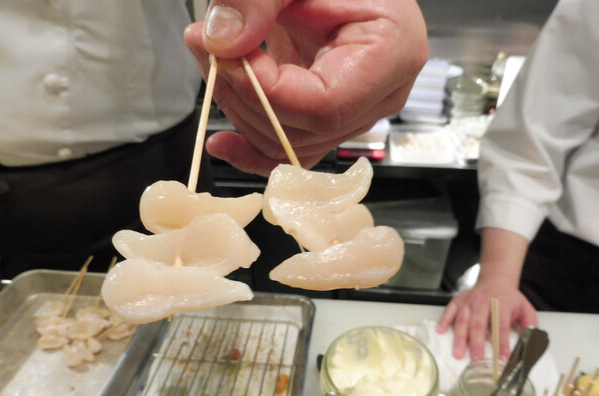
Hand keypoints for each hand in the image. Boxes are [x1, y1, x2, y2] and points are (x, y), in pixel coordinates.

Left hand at [184, 0, 427, 175]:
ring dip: (238, 108)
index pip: (324, 105)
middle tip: (206, 44)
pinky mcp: (330, 118)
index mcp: (392, 54)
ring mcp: (356, 112)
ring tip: (212, 57)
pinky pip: (291, 150)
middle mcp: (380, 95)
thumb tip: (222, 42)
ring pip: (288, 145)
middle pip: (302, 131)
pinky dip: (252, 149)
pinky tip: (222, 143)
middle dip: (241, 94)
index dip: (264, 90)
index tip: (224, 52)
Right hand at [436, 279, 537, 360]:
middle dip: (476, 343)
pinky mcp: (458, 300)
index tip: (502, 357)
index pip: (501, 326)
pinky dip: (444, 320)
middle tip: (476, 359)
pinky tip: (440, 331)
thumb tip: (532, 344)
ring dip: (460, 337)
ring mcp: (469, 301)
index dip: (502, 342)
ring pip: (462, 320)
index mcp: (501, 305)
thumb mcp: (526, 309)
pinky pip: (449, 310)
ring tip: (458, 353)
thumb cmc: (510, 299)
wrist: (496, 279)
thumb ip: (530, 326)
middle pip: (479, 324)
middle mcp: (483, 303)